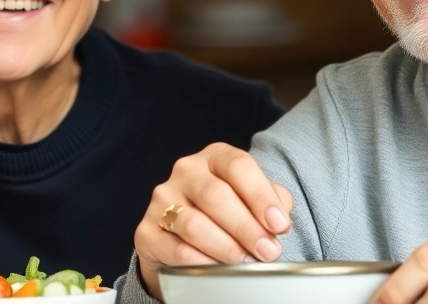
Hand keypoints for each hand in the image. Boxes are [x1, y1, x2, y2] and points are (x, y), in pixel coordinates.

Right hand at [133, 143, 294, 299]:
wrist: (184, 235)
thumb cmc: (226, 213)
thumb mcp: (251, 198)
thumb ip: (271, 200)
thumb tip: (279, 217)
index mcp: (214, 157)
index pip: (238, 166)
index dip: (261, 196)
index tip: (279, 224)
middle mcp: (185, 172)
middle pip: (215, 196)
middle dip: (246, 227)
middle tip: (268, 251)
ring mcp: (162, 200)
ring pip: (194, 224)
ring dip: (225, 247)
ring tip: (246, 261)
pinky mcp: (147, 231)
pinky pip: (177, 249)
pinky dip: (203, 262)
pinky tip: (219, 269)